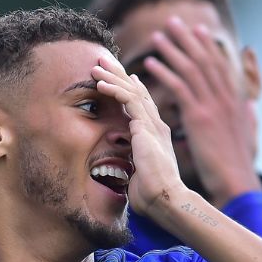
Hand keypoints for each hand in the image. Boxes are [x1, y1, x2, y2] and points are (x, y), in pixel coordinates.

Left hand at [91, 59, 184, 214]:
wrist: (165, 200)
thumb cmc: (150, 194)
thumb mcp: (137, 172)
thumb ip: (130, 161)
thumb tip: (119, 163)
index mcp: (155, 135)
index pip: (141, 104)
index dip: (128, 88)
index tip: (115, 77)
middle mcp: (156, 125)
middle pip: (137, 91)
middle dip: (119, 74)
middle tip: (103, 60)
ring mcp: (153, 125)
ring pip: (131, 91)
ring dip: (112, 77)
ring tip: (96, 66)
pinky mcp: (147, 128)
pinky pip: (129, 101)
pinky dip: (114, 89)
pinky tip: (100, 83)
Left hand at [142, 16, 259, 205]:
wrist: (236, 180)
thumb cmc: (239, 163)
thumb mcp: (248, 134)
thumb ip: (248, 116)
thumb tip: (250, 106)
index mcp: (235, 100)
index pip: (220, 65)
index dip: (208, 46)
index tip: (197, 30)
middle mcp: (225, 97)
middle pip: (204, 59)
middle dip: (188, 39)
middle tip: (173, 22)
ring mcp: (212, 104)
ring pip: (190, 68)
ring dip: (172, 50)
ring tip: (157, 36)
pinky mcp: (198, 116)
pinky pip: (178, 87)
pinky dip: (164, 73)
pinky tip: (149, 64)